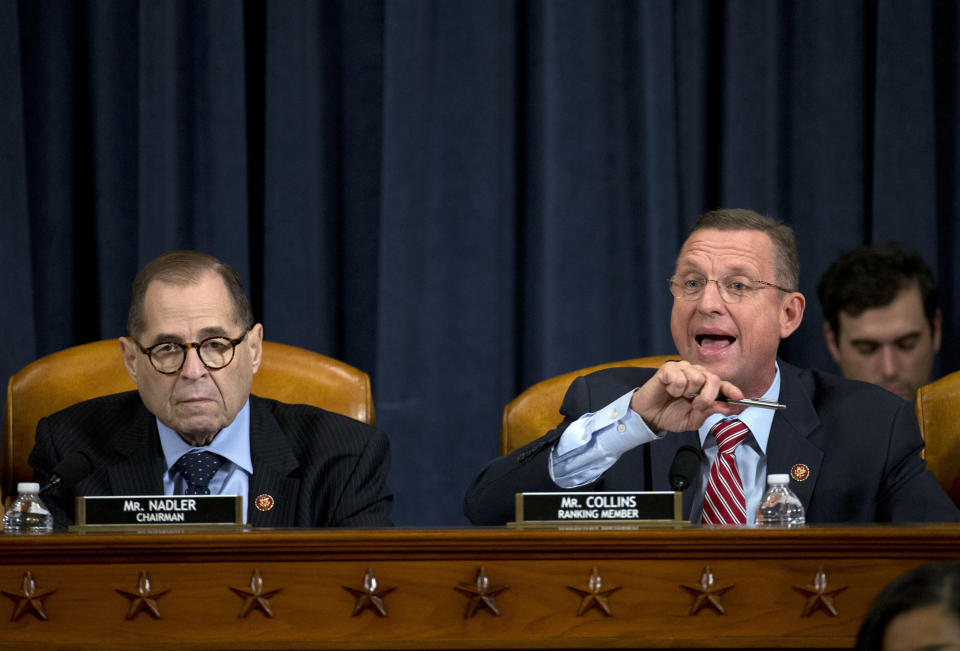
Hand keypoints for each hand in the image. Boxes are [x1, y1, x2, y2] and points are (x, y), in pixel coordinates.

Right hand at [628, 360, 744, 431]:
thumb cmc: (670, 415)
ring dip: (688, 393)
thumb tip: (726, 407)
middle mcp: (696, 374)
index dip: (732, 390)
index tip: (740, 398)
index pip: (723, 385)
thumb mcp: (694, 419)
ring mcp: (683, 369)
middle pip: (713, 379)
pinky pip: (680, 377)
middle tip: (695, 405)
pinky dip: (675, 388)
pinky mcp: (668, 368)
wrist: (650, 416)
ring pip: (697, 378)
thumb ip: (709, 411)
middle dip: (707, 397)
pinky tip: (669, 390)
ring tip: (678, 396)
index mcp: (705, 387)